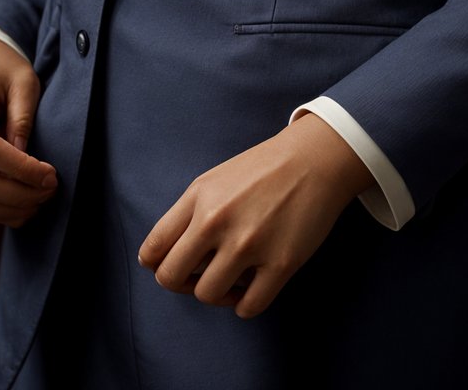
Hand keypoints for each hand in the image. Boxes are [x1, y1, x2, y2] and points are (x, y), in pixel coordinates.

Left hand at [137, 112, 372, 318]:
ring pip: (208, 296)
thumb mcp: (214, 180)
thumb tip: (159, 259)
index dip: (157, 265)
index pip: (153, 248)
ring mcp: (249, 244)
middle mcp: (217, 220)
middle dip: (182, 283)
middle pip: (171, 277)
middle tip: (201, 276)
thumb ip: (187, 215)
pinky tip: (253, 286)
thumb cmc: (262, 170)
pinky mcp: (280, 263)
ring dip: (218, 293)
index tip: (174, 265)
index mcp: (198, 197)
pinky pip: (248, 307)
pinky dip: (246, 304)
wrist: (313, 160)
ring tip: (232, 278)